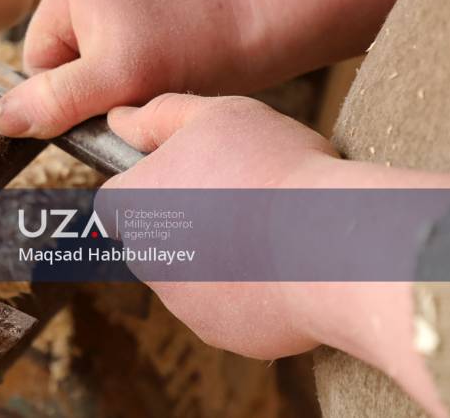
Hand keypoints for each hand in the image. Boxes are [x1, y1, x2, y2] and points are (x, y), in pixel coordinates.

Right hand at [0, 0, 253, 137]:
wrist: (250, 38)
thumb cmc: (187, 48)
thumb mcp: (113, 79)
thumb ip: (56, 101)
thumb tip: (1, 120)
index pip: (35, 65)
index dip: (66, 94)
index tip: (108, 94)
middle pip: (55, 73)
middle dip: (89, 93)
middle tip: (131, 91)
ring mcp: (101, 6)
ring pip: (80, 79)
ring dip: (107, 94)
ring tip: (146, 85)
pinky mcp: (123, 25)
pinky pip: (102, 70)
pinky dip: (123, 86)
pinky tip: (152, 80)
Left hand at [103, 93, 337, 359]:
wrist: (333, 247)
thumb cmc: (274, 170)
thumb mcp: (217, 115)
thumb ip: (160, 116)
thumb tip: (118, 119)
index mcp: (135, 206)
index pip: (116, 199)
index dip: (151, 182)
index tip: (191, 174)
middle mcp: (147, 261)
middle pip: (155, 236)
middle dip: (188, 220)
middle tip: (241, 195)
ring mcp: (183, 304)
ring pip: (192, 274)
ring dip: (219, 255)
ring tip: (271, 229)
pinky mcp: (223, 334)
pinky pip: (229, 307)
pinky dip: (250, 289)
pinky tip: (287, 265)